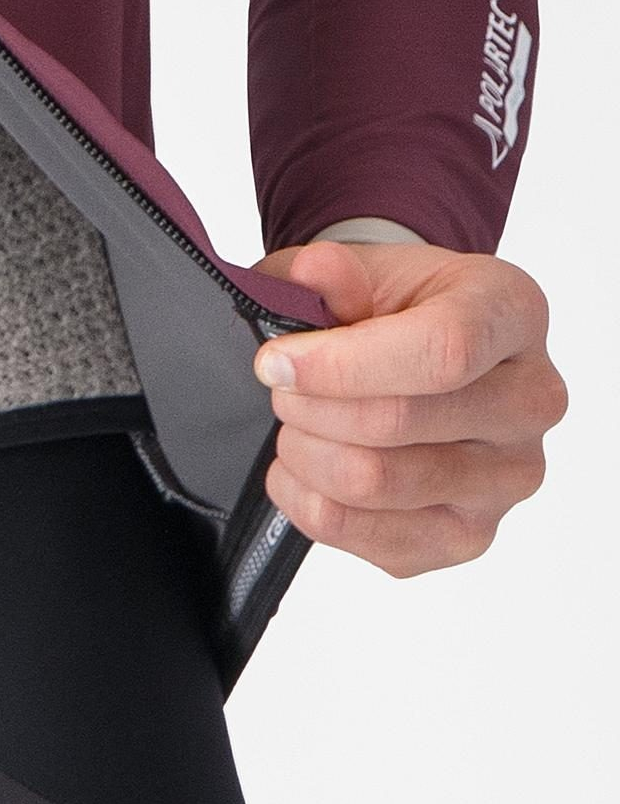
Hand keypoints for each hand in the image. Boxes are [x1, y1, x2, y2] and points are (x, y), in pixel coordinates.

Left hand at [249, 238, 566, 576]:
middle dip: (309, 405)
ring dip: (305, 452)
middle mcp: (530, 400)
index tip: (274, 362)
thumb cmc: (392, 307)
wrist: (417, 351)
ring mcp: (508, 477)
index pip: (441, 351)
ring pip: (377, 482)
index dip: (340, 364)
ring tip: (295, 424)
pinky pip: (366, 535)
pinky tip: (305, 468)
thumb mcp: (356, 268)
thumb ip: (330, 271)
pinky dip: (308, 501)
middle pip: (398, 422)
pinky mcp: (469, 535)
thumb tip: (318, 272)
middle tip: (280, 388)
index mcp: (511, 313)